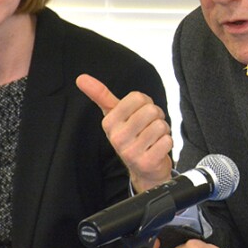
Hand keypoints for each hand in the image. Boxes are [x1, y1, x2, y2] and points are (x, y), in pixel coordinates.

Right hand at [76, 74, 172, 191]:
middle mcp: (117, 138)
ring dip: (163, 130)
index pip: (138, 97)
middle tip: (148, 127)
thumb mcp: (114, 115)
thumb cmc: (131, 136)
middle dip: (156, 116)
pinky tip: (157, 149)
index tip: (139, 114)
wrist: (143, 169)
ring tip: (153, 138)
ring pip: (160, 125)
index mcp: (109, 123)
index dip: (145, 103)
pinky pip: (167, 141)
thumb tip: (80, 78)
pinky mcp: (146, 163)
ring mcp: (131, 152)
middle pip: (151, 110)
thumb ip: (101, 95)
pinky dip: (167, 143)